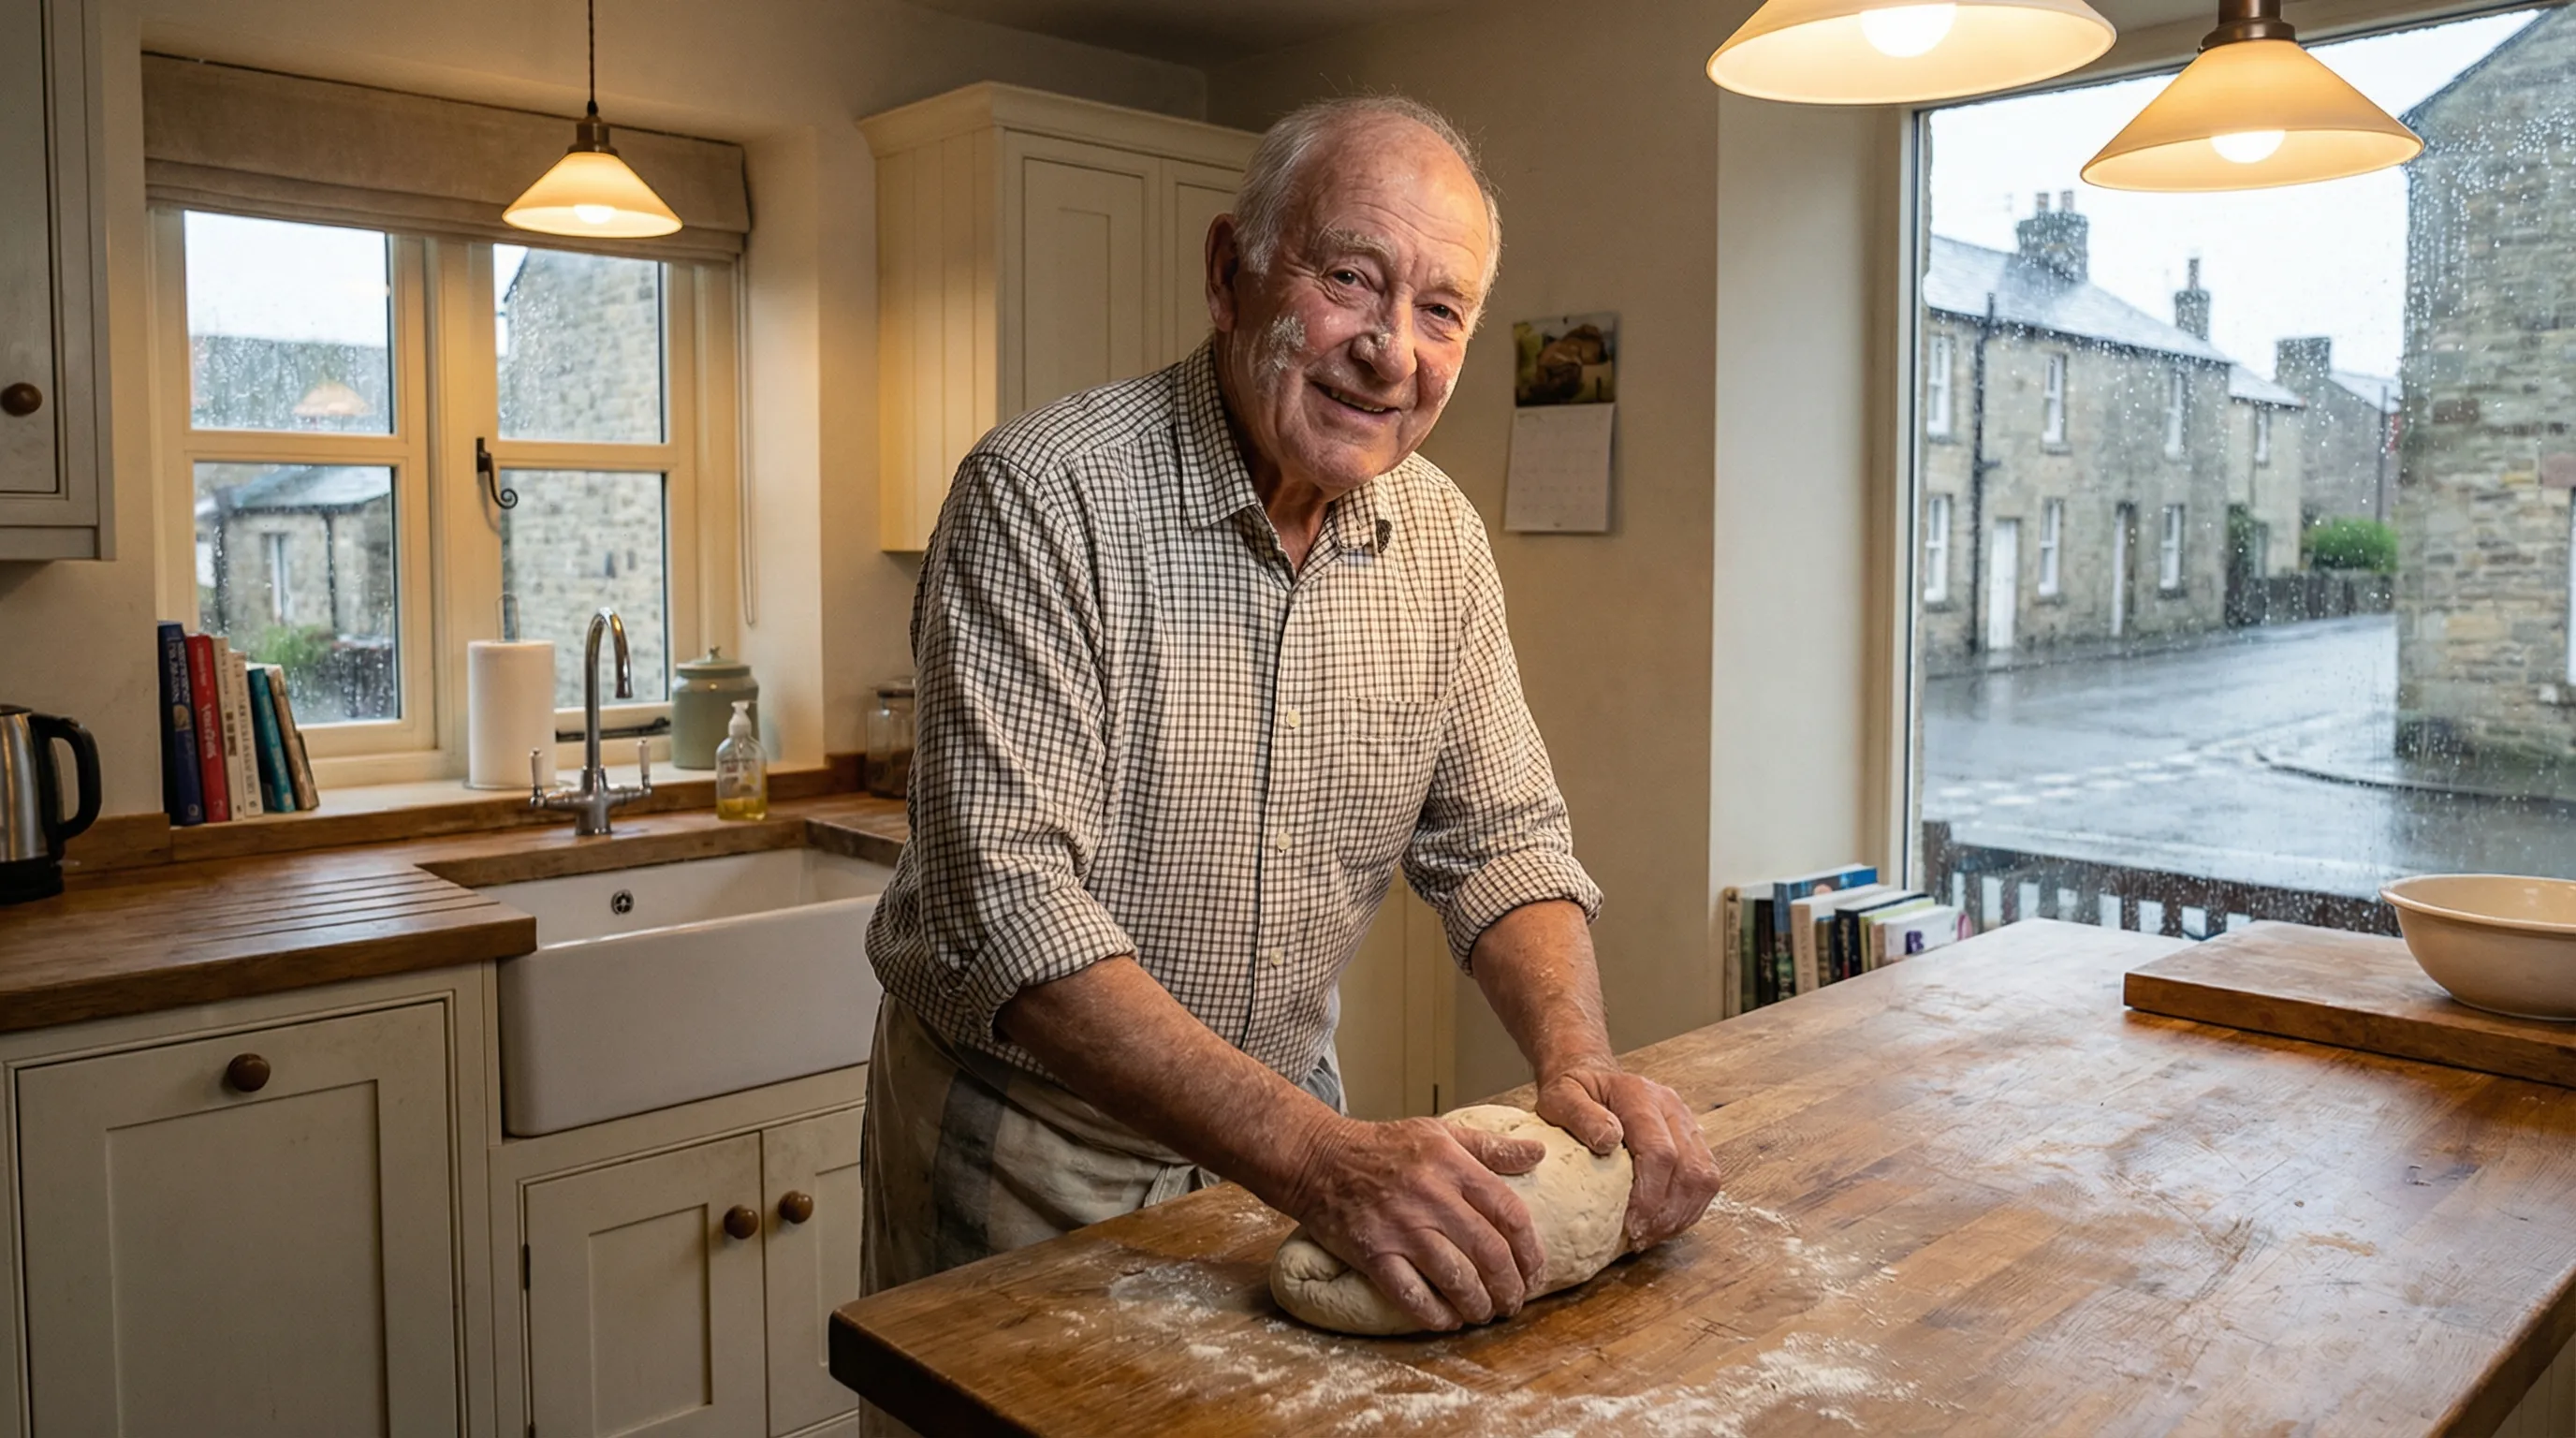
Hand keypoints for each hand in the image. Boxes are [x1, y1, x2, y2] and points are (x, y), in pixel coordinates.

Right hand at [1281, 1115, 1549, 1330]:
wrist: (1318, 1158)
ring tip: (1485, 1313)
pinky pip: (1412, 1296)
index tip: (1536, 1272)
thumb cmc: (1383, 1147)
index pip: (1510, 1213)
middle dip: (1511, 1286)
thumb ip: (1490, 1146)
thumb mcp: (1440, 1133)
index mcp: (1453, 1167)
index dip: (1531, 1251)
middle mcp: (1431, 1198)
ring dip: (1479, 1305)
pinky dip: (1435, 1315)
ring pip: (1457, 1279)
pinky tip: (1448, 1321)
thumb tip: (1538, 1153)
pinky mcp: (1373, 1254)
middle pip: (1490, 1252)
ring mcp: (1401, 1228)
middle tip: (1515, 1302)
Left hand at [1535, 1066, 1722, 1249]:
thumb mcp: (1560, 1097)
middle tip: (1639, 1239)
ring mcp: (1688, 1124)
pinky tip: (1662, 1224)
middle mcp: (1672, 1108)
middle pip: (1690, 1169)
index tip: (1630, 1225)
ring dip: (1681, 1215)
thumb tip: (1608, 1141)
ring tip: (1650, 1236)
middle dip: (1667, 1213)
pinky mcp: (1694, 1141)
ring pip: (1705, 1178)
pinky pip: (1707, 1180)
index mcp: (1640, 1096)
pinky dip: (1688, 1209)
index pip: (1660, 1151)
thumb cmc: (1574, 1093)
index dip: (1650, 1195)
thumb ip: (1579, 1115)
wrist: (1593, 1078)